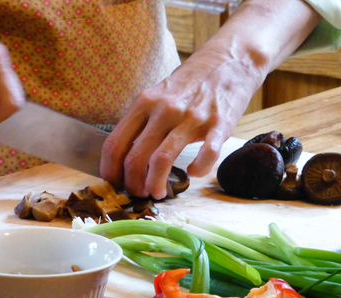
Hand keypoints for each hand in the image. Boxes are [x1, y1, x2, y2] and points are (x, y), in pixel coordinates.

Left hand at [100, 0, 319, 198]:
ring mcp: (191, 117)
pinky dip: (197, 170)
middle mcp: (163, 110)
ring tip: (158, 193)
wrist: (230, 61)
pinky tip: (193, 173)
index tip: (114, 183)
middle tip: (138, 193)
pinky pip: (205, 155)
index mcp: (144, 103)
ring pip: (161, 160)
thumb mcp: (158, 95)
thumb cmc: (190, 83)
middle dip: (132, 184)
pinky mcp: (218, 125)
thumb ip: (142, 120)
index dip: (110, 170)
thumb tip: (124, 155)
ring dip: (155, 185)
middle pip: (134, 157)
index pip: (115, 143)